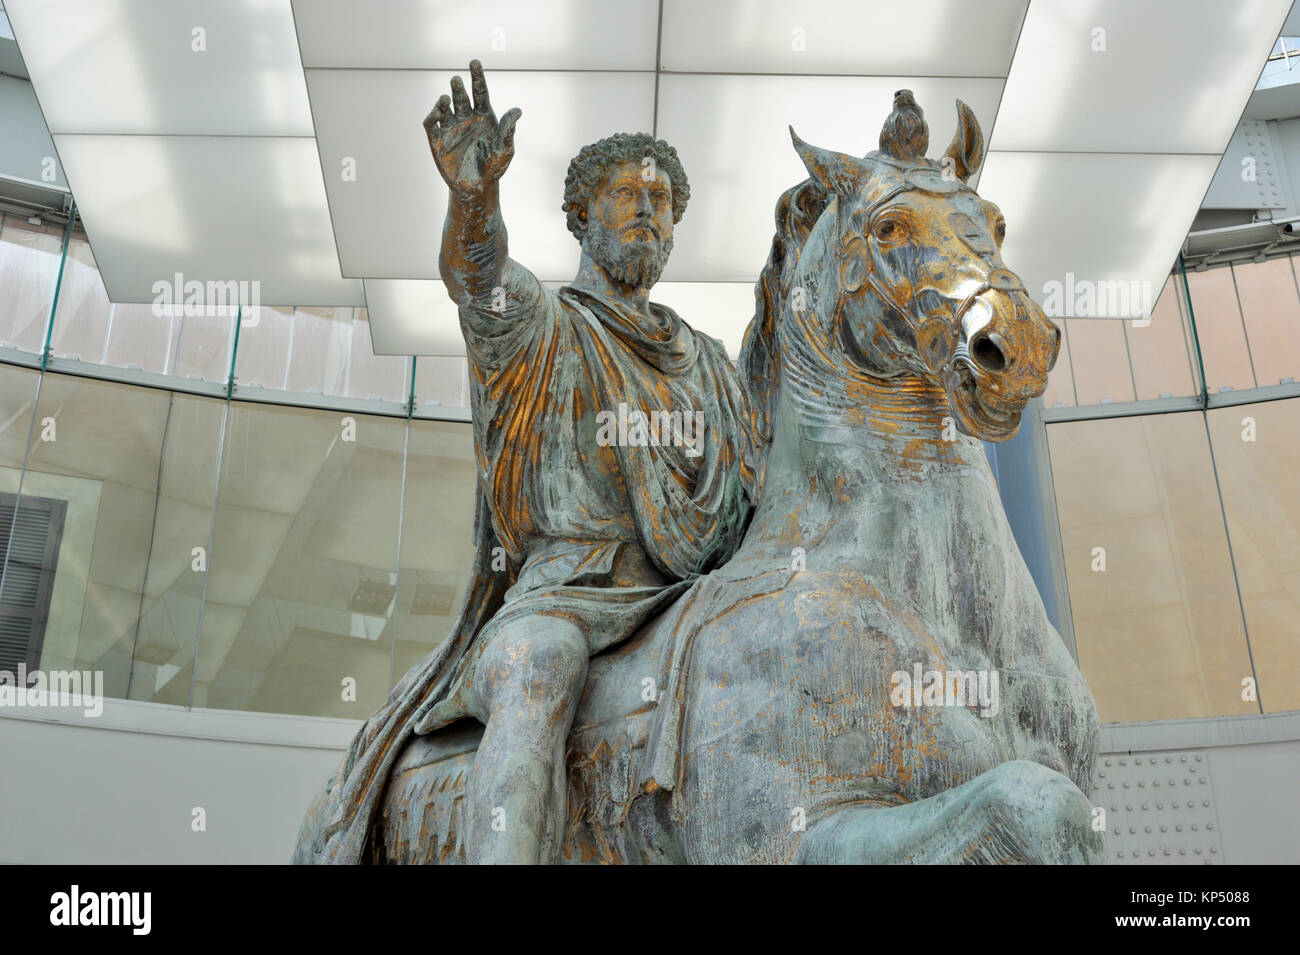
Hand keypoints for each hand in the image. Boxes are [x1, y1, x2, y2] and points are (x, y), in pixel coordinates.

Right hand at [423, 59, 520, 195]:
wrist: (476, 189)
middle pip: (461, 97)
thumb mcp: (504, 150)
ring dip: (443, 101)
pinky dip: (432, 116)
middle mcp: (465, 118)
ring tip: (446, 98)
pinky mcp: (436, 140)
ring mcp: (450, 128)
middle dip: (458, 87)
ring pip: (444, 108)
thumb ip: (508, 131)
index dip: (477, 77)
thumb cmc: (494, 168)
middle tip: (457, 80)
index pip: (480, 91)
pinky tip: (437, 113)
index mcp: (483, 116)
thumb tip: (517, 111)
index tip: (475, 62)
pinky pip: (431, 124)